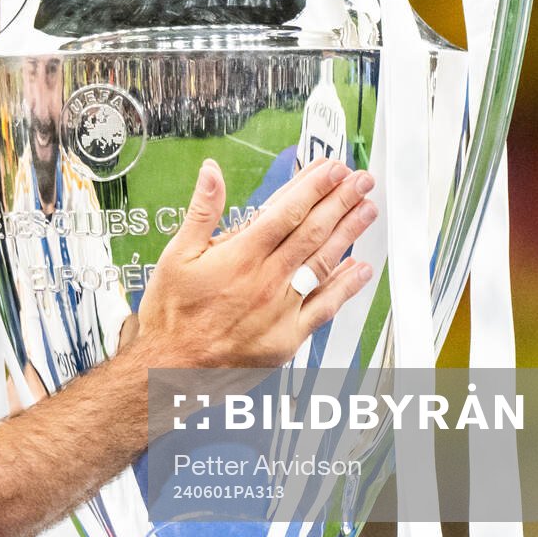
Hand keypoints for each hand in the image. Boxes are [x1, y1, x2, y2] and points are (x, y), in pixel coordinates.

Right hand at [130, 157, 376, 368]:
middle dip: (341, 201)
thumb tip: (211, 173)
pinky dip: (345, 287)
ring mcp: (280, 309)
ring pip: (323, 264)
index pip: (287, 211)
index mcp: (239, 256)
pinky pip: (324, 308)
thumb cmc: (171, 315)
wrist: (169, 368)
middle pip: (312, 232)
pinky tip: (360, 268)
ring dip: (349, 233)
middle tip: (360, 181)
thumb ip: (202, 212)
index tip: (332, 169)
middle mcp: (265, 279)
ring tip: (367, 210)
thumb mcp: (175, 255)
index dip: (314, 186)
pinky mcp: (287, 337)